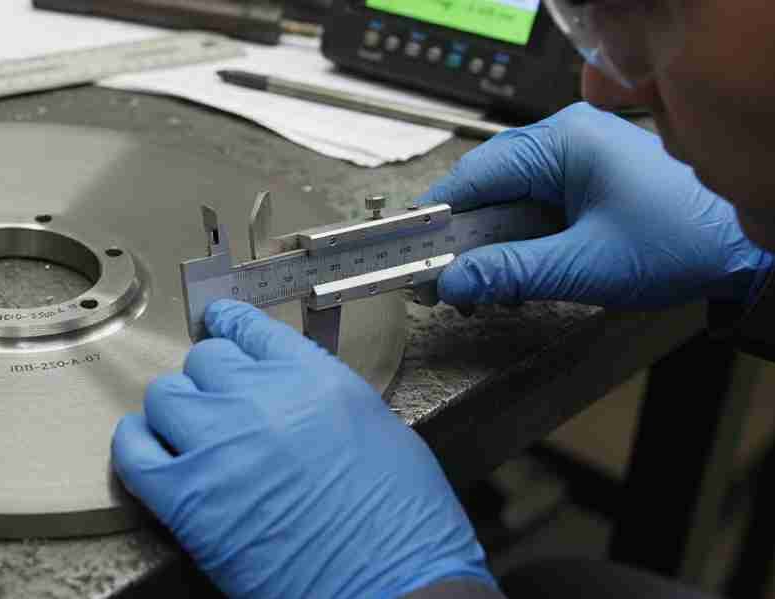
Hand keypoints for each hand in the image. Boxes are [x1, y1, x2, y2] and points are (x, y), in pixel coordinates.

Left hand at [112, 300, 492, 598]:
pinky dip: (136, 446)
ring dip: (175, 410)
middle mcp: (257, 398)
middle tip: (221, 404)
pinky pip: (133, 452)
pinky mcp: (185, 499)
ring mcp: (216, 445)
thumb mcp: (376, 424)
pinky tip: (150, 451)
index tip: (221, 329)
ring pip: (164, 396)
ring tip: (189, 432)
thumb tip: (287, 389)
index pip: (248, 327)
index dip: (230, 328)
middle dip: (211, 380)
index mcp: (310, 377)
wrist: (392, 584)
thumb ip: (319, 393)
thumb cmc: (401, 521)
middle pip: (203, 360)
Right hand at [418, 103, 771, 309]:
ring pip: (505, 202)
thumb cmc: (682, 241)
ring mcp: (575, 161)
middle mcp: (565, 140)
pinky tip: (510, 277)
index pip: (475, 174)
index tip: (408, 251)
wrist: (742, 250)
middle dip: (461, 239)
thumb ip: (510, 273)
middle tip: (438, 280)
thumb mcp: (584, 265)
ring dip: (487, 247)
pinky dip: (514, 245)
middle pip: (485, 188)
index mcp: (564, 141)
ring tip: (476, 288)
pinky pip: (530, 210)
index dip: (437, 217)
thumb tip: (452, 282)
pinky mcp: (583, 184)